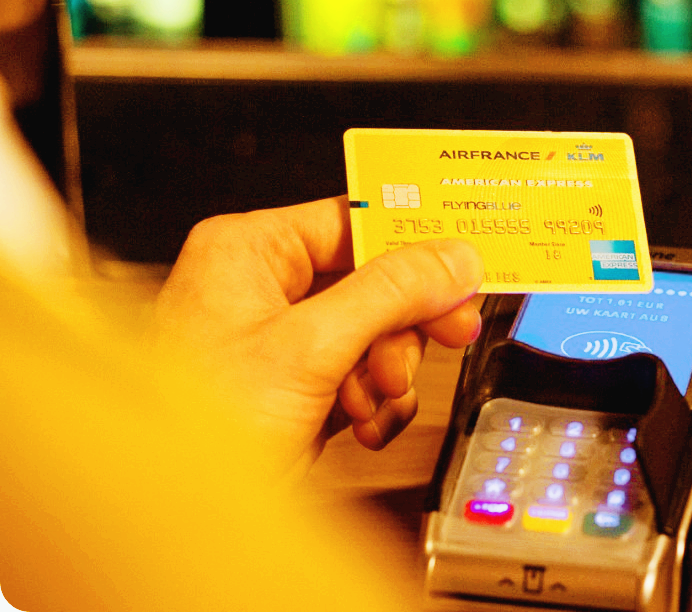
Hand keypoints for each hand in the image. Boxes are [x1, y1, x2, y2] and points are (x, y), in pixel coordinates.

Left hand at [151, 196, 482, 477]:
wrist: (172, 523)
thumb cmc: (192, 427)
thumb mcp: (308, 348)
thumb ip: (389, 294)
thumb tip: (450, 258)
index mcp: (249, 252)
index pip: (353, 221)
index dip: (413, 242)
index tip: (464, 260)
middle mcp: (262, 290)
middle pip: (374, 282)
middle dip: (402, 325)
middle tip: (447, 332)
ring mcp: (281, 345)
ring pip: (375, 334)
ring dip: (388, 373)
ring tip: (371, 398)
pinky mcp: (296, 391)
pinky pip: (362, 377)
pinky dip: (374, 404)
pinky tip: (361, 424)